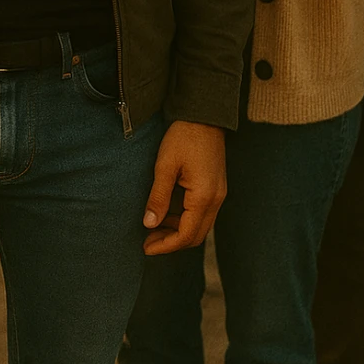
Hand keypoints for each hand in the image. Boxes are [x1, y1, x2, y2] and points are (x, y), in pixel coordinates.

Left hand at [142, 121, 226, 254]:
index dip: (165, 246)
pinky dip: (185, 220)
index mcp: (204, 196)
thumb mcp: (165, 165)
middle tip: (147, 241)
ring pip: (200, 226)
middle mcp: (216, 199)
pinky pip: (202, 214)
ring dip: (178, 232)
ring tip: (153, 228)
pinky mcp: (216, 187)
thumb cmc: (183, 136)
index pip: (186, 235)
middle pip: (196, 236)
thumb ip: (158, 197)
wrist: (204, 115)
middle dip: (171, 243)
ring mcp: (218, 194)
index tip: (145, 248)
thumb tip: (149, 224)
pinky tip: (167, 214)